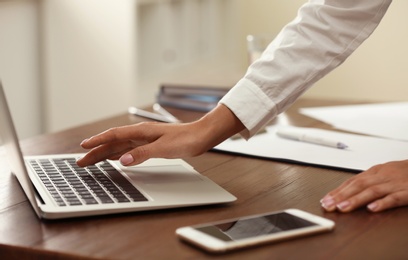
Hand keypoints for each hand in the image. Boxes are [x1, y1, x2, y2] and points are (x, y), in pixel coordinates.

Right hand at [76, 104, 244, 166]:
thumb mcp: (163, 148)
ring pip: (119, 146)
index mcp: (141, 131)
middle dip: (96, 151)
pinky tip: (114, 158)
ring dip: (105, 153)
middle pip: (113, 142)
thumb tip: (122, 160)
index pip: (114, 135)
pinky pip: (129, 149)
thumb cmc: (185, 139)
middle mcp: (140, 134)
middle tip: (81, 161)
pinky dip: (118, 154)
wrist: (200, 136)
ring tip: (91, 160)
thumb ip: (142, 153)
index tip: (83, 146)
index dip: (98, 141)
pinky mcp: (151, 144)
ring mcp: (145, 139)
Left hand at [321, 160, 407, 212]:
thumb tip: (346, 191)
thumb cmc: (405, 172)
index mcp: (375, 171)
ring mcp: (395, 183)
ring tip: (343, 208)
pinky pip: (395, 197)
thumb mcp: (384, 173)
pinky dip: (383, 202)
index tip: (325, 199)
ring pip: (372, 191)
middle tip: (328, 205)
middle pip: (358, 185)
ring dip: (356, 200)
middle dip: (341, 195)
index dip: (337, 190)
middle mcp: (382, 176)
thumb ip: (368, 181)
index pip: (352, 181)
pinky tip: (372, 208)